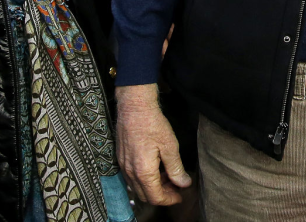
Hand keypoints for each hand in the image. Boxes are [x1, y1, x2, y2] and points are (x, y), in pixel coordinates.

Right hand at [116, 84, 191, 204]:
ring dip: (153, 187)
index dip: (169, 199)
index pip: (155, 197)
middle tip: (176, 187)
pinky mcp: (121, 158)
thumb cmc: (153, 124)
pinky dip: (144, 179)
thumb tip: (184, 183)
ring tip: (168, 177)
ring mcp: (123, 166)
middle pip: (145, 195)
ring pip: (137, 187)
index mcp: (143, 172)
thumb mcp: (170, 146)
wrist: (134, 107)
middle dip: (162, 195)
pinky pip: (132, 177)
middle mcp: (130, 172)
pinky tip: (156, 168)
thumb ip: (176, 168)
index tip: (180, 195)